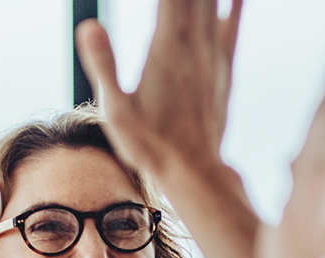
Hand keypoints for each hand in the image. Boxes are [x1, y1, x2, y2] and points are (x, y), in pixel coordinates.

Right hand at [75, 0, 243, 180]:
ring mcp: (212, 54)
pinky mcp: (223, 68)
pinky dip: (236, 2)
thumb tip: (89, 25)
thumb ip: (104, 67)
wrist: (194, 173)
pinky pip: (233, 24)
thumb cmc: (151, 146)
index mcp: (166, 46)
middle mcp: (194, 43)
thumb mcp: (117, 112)